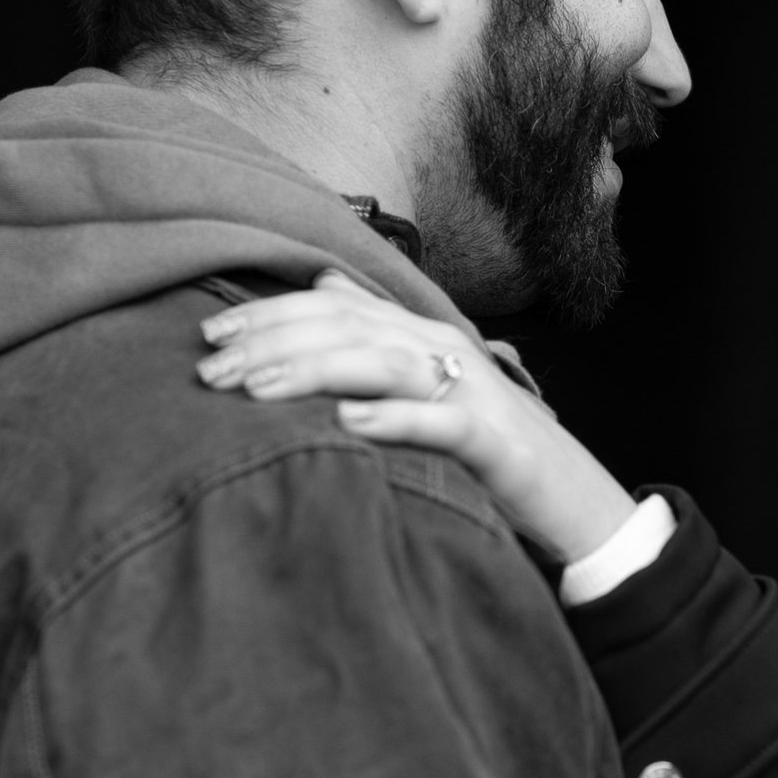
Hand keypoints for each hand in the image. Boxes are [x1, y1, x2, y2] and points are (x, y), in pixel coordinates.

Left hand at [193, 271, 638, 564]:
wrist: (567, 493)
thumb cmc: (482, 443)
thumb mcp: (423, 383)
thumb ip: (375, 335)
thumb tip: (324, 284)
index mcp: (418, 332)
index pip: (332, 307)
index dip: (268, 316)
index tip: (209, 337)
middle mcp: (440, 347)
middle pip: (346, 328)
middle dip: (272, 344)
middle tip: (210, 370)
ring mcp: (467, 388)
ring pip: (382, 363)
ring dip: (313, 372)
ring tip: (255, 390)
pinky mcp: (491, 438)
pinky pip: (437, 422)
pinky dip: (391, 419)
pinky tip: (346, 423)